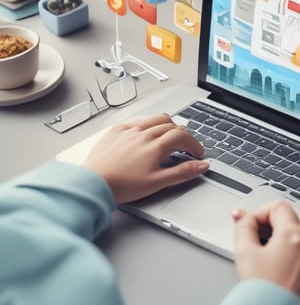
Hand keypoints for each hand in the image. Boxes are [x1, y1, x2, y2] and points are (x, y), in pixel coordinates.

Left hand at [82, 114, 208, 203]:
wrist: (92, 184)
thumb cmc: (122, 186)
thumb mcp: (157, 183)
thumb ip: (182, 173)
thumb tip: (202, 166)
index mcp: (156, 145)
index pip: (183, 136)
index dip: (194, 144)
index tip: (198, 153)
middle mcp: (143, 133)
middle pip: (172, 125)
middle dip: (184, 135)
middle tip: (186, 147)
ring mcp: (129, 130)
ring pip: (155, 119)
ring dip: (167, 125)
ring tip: (169, 136)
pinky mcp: (115, 131)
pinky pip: (136, 121)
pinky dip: (147, 124)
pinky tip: (145, 133)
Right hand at [232, 200, 299, 304]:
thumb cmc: (260, 290)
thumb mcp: (244, 251)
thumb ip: (244, 226)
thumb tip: (243, 214)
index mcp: (294, 234)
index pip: (279, 207)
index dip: (263, 212)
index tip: (253, 223)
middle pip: (298, 216)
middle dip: (280, 219)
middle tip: (268, 227)